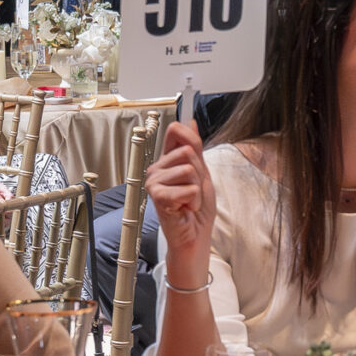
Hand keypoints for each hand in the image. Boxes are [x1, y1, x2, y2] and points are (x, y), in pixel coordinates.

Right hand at [142, 120, 215, 267]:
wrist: (195, 234)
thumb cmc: (197, 208)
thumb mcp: (201, 172)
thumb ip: (195, 147)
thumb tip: (190, 121)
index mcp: (166, 160)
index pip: (176, 131)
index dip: (191, 140)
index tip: (196, 158)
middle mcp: (156, 169)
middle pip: (187, 151)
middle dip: (199, 172)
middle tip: (193, 190)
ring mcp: (154, 182)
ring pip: (189, 170)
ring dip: (197, 189)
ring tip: (189, 200)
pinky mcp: (158, 196)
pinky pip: (188, 188)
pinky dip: (194, 200)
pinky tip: (185, 208)